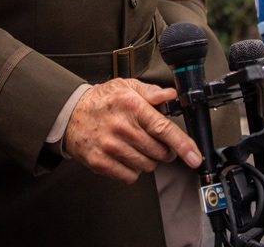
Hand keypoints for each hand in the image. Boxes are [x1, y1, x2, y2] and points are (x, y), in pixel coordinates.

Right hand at [64, 78, 202, 183]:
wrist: (69, 114)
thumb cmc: (101, 100)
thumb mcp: (125, 86)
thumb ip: (150, 92)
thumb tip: (170, 95)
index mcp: (131, 106)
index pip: (163, 128)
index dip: (183, 145)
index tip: (195, 157)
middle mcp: (122, 128)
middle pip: (159, 151)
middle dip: (164, 150)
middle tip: (156, 142)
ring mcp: (110, 147)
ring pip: (147, 165)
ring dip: (148, 160)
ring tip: (137, 146)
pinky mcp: (100, 162)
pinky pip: (129, 176)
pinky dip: (132, 170)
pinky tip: (125, 156)